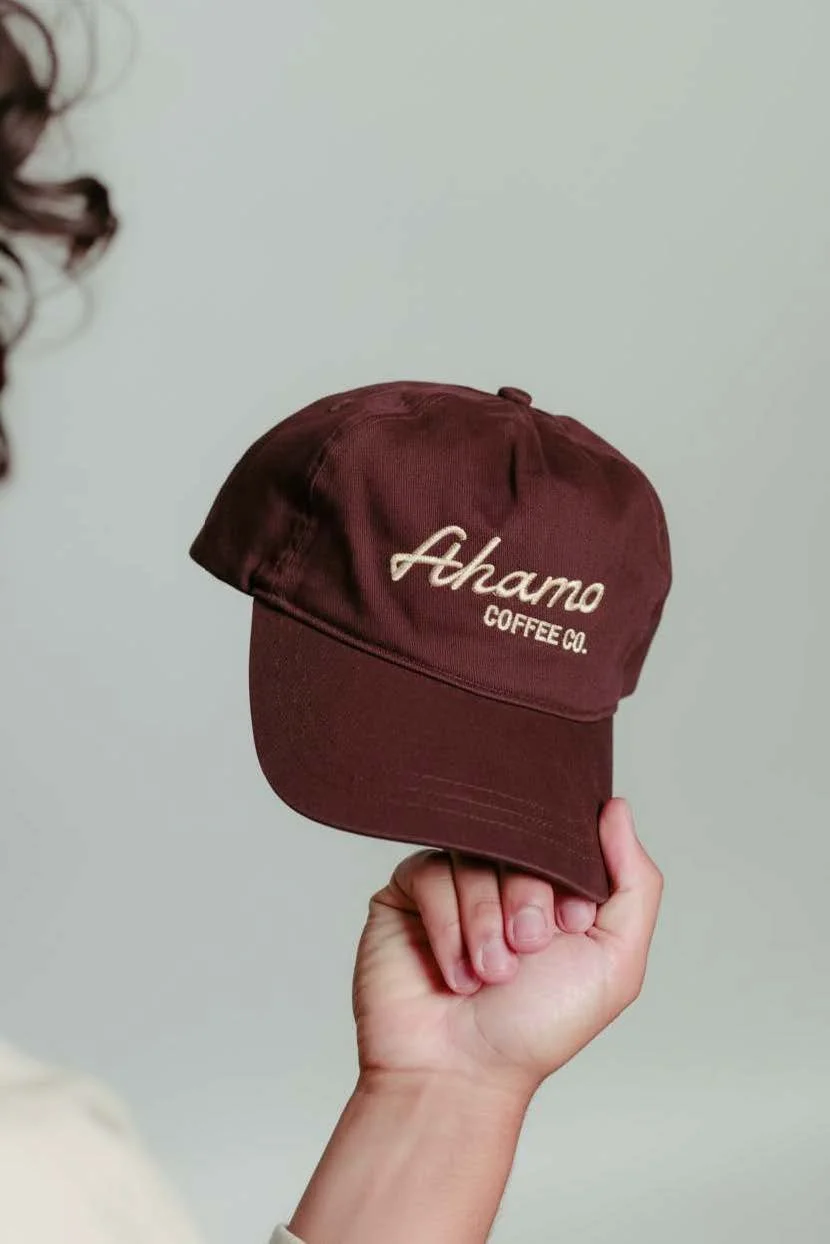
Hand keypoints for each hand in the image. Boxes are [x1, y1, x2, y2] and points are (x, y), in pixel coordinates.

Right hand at [352, 798, 663, 1100]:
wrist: (460, 1073)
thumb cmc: (536, 1029)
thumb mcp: (615, 961)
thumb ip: (634, 882)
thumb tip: (617, 807)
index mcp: (554, 884)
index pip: (561, 834)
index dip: (567, 874)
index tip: (571, 925)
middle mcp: (504, 876)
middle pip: (518, 839)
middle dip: (527, 900)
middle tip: (526, 951)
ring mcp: (454, 881)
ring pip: (472, 854)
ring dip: (485, 922)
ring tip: (490, 974)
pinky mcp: (407, 892)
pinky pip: (428, 871)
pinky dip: (448, 926)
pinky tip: (454, 972)